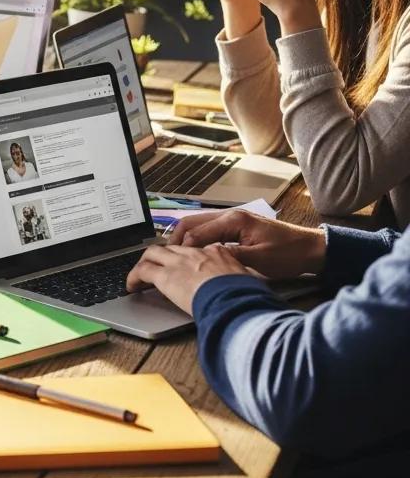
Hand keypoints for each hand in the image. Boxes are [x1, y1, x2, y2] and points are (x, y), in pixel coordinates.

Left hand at [126, 243, 247, 314]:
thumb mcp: (248, 283)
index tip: (184, 266)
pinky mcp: (165, 276)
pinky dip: (133, 277)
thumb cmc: (247, 296)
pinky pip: (142, 271)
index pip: (196, 250)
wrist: (236, 300)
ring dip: (144, 262)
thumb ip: (240, 281)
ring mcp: (179, 262)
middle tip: (156, 265)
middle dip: (162, 255)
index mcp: (217, 253)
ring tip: (139, 274)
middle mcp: (195, 253)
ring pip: (153, 253)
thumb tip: (245, 292)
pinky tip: (131, 286)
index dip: (186, 258)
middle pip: (172, 247)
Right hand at [170, 209, 326, 278]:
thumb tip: (204, 259)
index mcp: (233, 221)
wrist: (312, 248)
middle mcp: (229, 215)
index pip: (197, 232)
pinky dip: (196, 239)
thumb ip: (229, 257)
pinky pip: (209, 229)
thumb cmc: (288, 254)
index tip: (170, 261)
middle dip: (175, 238)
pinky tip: (195, 253)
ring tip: (174, 255)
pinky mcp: (237, 227)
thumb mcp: (258, 260)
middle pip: (191, 222)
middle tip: (165, 256)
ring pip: (198, 224)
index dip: (182, 248)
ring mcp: (232, 220)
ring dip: (185, 238)